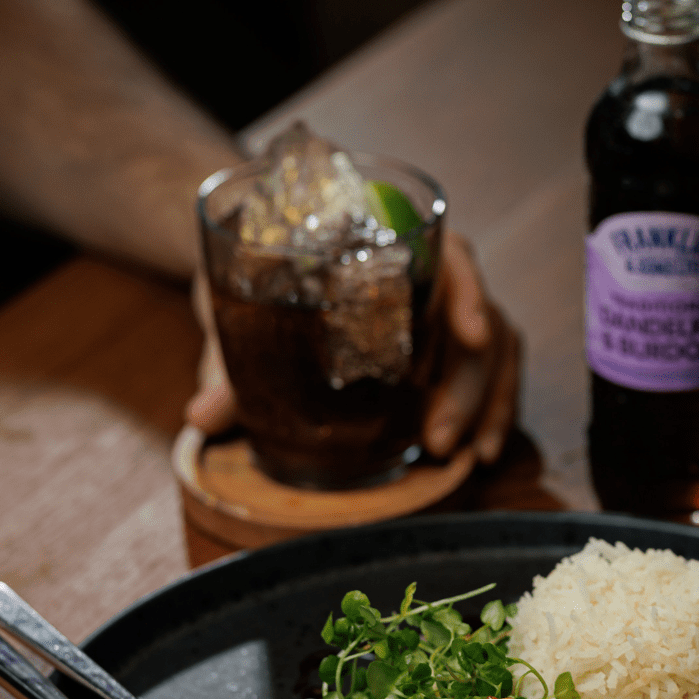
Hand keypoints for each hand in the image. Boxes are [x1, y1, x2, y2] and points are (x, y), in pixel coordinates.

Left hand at [185, 230, 519, 465]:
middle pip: (479, 317)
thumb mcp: (240, 300)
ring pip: (494, 350)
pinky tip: (477, 453)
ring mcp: (442, 307)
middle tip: (437, 439)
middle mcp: (430, 271)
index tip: (471, 335)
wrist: (262, 251)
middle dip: (467, 384)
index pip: (450, 255)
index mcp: (388, 241)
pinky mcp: (446, 342)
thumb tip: (204, 415)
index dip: (467, 293)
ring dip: (485, 405)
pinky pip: (489, 371)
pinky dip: (489, 411)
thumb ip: (230, 357)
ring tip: (466, 457)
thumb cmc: (259, 264)